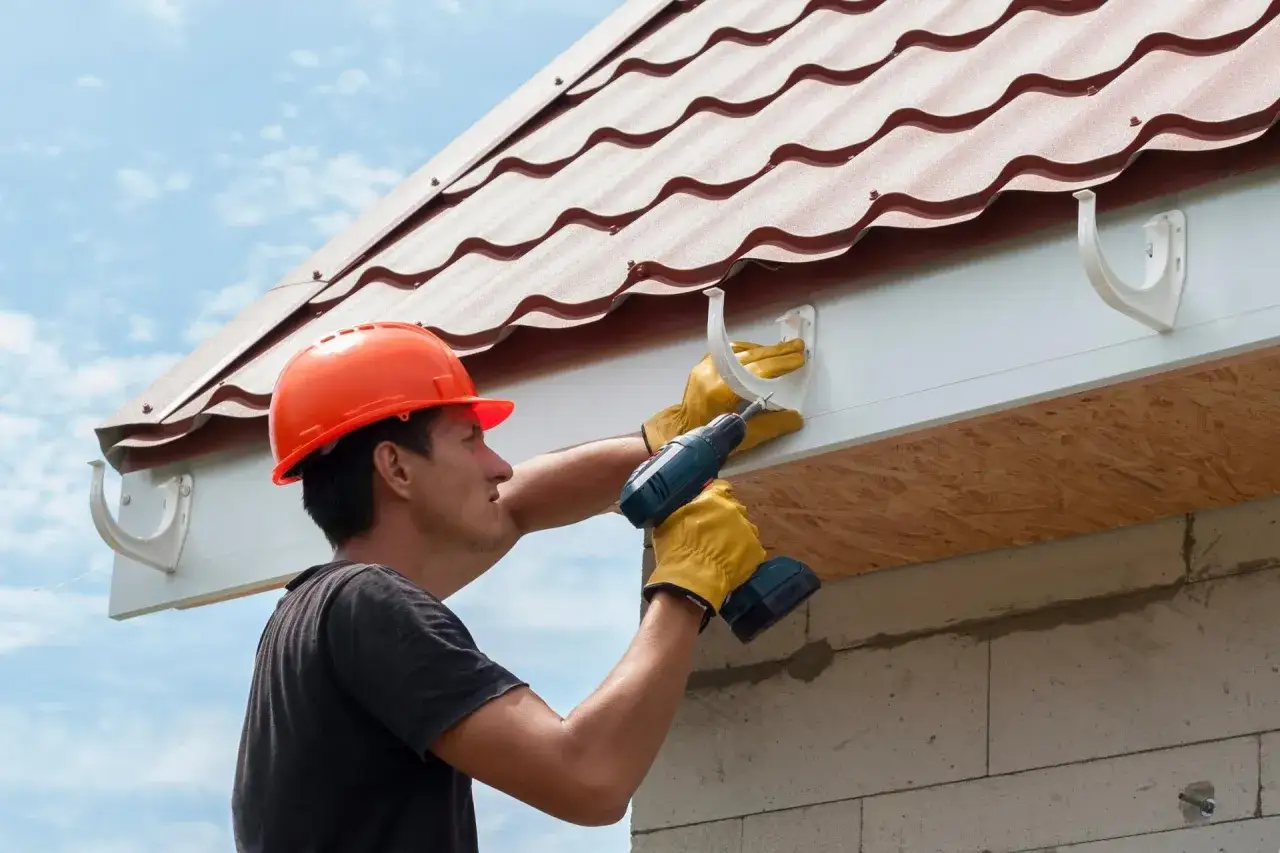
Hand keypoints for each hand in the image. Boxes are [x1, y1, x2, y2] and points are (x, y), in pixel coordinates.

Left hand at [642, 339, 805, 454]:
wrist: (680, 432)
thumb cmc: (710, 439)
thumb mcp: (744, 438)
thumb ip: (771, 426)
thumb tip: (795, 417)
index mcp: (721, 391)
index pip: (757, 371)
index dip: (780, 364)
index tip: (798, 359)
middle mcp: (712, 374)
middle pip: (751, 357)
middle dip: (777, 352)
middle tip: (798, 348)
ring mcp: (705, 367)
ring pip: (740, 352)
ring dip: (764, 351)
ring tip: (784, 351)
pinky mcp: (703, 365)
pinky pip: (729, 353)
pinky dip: (748, 352)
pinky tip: (761, 355)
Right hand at [643, 479, 766, 629]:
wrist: (692, 576)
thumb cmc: (676, 546)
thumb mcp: (670, 519)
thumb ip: (685, 507)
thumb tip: (689, 503)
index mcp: (715, 498)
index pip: (721, 488)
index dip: (715, 497)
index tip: (710, 506)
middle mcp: (735, 509)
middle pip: (734, 509)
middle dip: (725, 518)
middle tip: (713, 532)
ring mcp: (748, 530)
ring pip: (744, 528)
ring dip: (736, 535)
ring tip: (723, 550)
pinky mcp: (756, 551)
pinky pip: (751, 548)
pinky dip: (743, 554)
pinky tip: (731, 562)